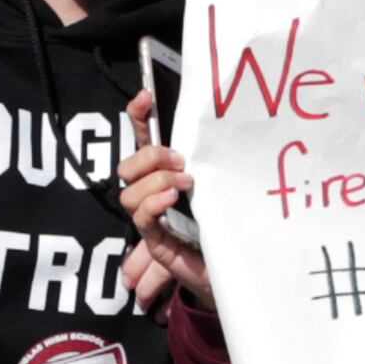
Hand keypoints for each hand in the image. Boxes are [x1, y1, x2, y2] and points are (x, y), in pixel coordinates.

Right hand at [118, 85, 213, 309]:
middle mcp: (153, 194)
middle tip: (181, 161)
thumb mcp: (222, 183)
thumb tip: (224, 125)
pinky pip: (140, 217)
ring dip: (156, 181)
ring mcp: (151, 218)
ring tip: (185, 185)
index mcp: (166, 174)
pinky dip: (153, 203)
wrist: (236, 266)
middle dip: (149, 157)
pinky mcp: (155, 242)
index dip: (139, 116)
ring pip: (129, 191)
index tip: (145, 96)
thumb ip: (213, 161)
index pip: (142, 139)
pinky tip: (171, 199)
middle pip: (127, 165)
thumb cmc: (228, 223)